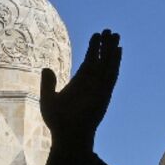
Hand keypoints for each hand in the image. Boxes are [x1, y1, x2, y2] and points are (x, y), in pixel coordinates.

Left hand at [41, 30, 121, 152]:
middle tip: (109, 30)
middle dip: (105, 46)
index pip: (89, 61)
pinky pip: (111, 74)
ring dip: (112, 50)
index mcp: (80, 82)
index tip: (97, 35)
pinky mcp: (104, 92)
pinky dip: (115, 62)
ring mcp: (99, 87)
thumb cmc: (58, 121)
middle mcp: (92, 83)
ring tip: (116, 35)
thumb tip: (47, 68)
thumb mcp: (48, 99)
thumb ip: (47, 84)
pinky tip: (118, 51)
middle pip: (101, 60)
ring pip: (108, 64)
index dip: (94, 48)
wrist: (67, 135)